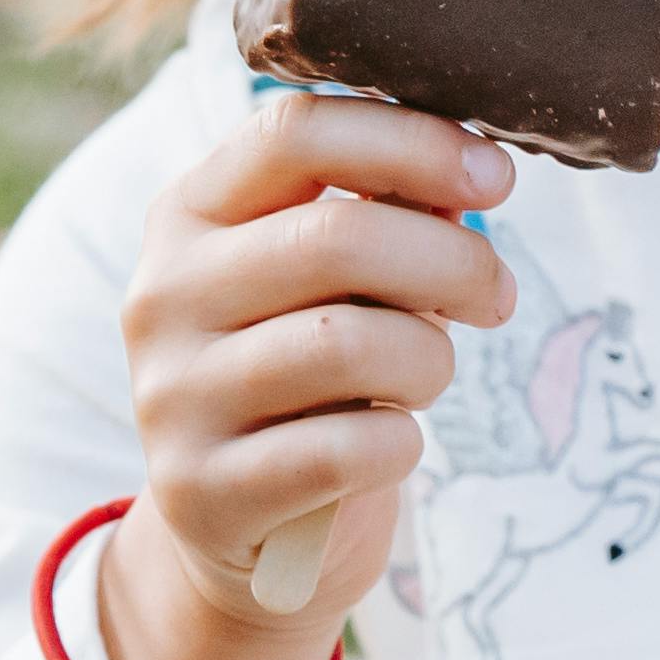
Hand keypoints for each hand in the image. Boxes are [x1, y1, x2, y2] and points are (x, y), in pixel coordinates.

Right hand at [112, 89, 510, 659]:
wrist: (244, 528)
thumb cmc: (315, 373)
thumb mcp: (333, 281)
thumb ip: (386, 216)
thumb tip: (473, 176)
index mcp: (189, 215)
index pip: (294, 131)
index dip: (413, 141)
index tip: (496, 178)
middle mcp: (161, 295)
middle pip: (339, 238)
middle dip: (454, 263)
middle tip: (498, 296)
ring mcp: (169, 395)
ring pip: (349, 343)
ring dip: (429, 359)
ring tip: (430, 374)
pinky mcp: (199, 491)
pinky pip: (346, 447)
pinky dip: (399, 442)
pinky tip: (392, 442)